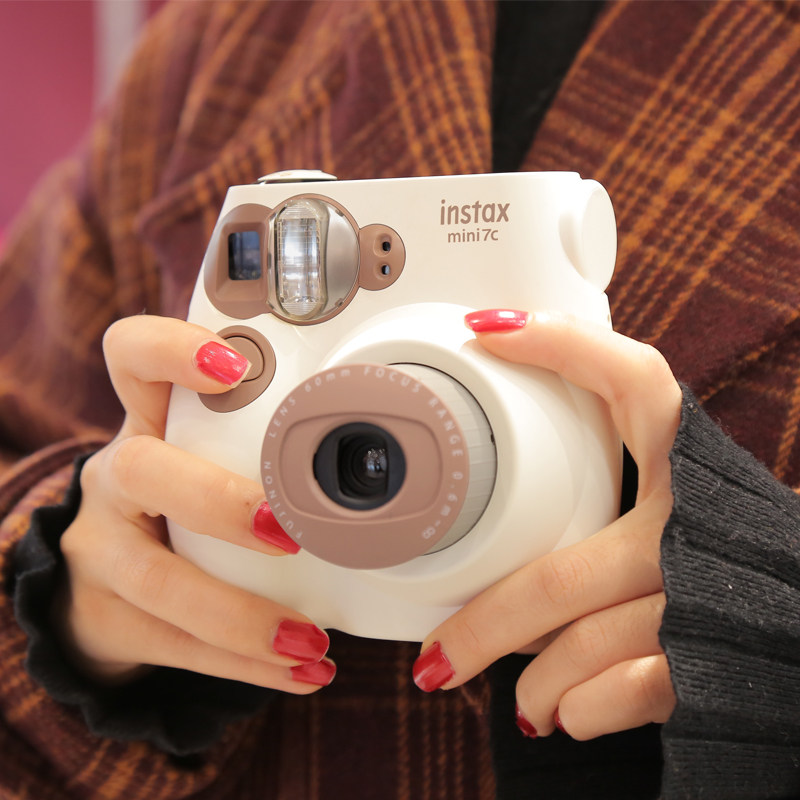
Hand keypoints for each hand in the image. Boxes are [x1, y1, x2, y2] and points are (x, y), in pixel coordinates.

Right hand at [57, 315, 334, 690]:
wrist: (110, 581)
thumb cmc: (184, 502)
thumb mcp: (210, 457)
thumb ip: (270, 445)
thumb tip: (387, 465)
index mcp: (147, 422)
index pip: (132, 355)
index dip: (171, 351)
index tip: (234, 368)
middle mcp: (115, 476)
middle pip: (143, 468)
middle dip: (216, 499)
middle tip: (285, 530)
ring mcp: (100, 548)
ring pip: (156, 578)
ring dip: (241, 614)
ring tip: (311, 640)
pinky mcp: (105, 614)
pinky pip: (174, 645)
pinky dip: (243, 664)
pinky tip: (298, 673)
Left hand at [412, 309, 679, 739]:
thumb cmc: (728, 555)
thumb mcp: (679, 500)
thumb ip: (614, 484)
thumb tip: (512, 506)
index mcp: (693, 468)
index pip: (635, 381)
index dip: (562, 346)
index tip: (485, 330)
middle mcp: (697, 525)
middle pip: (554, 579)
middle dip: (482, 627)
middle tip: (435, 659)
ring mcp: (704, 597)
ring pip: (577, 644)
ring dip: (531, 681)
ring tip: (517, 698)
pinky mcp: (712, 665)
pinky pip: (619, 694)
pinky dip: (580, 709)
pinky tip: (564, 714)